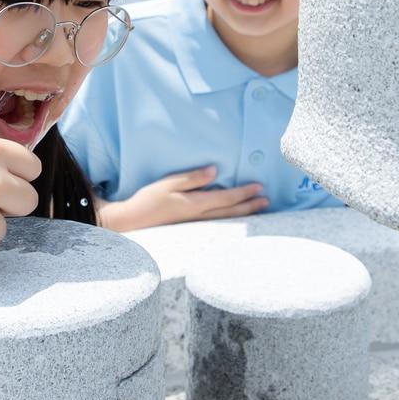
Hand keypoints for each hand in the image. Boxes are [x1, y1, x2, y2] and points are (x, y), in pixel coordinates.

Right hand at [97, 166, 266, 232]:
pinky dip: (231, 221)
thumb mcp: (168, 183)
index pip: (226, 198)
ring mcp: (196, 226)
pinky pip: (218, 224)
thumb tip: (215, 171)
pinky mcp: (191, 229)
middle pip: (230, 212)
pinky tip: (234, 219)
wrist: (132, 222)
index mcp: (196, 204)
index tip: (259, 187)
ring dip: (243, 215)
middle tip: (266, 200)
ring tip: (257, 210)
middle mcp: (199, 218)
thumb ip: (192, 178)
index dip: (243, 193)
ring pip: (226, 220)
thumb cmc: (148, 200)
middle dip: (249, 206)